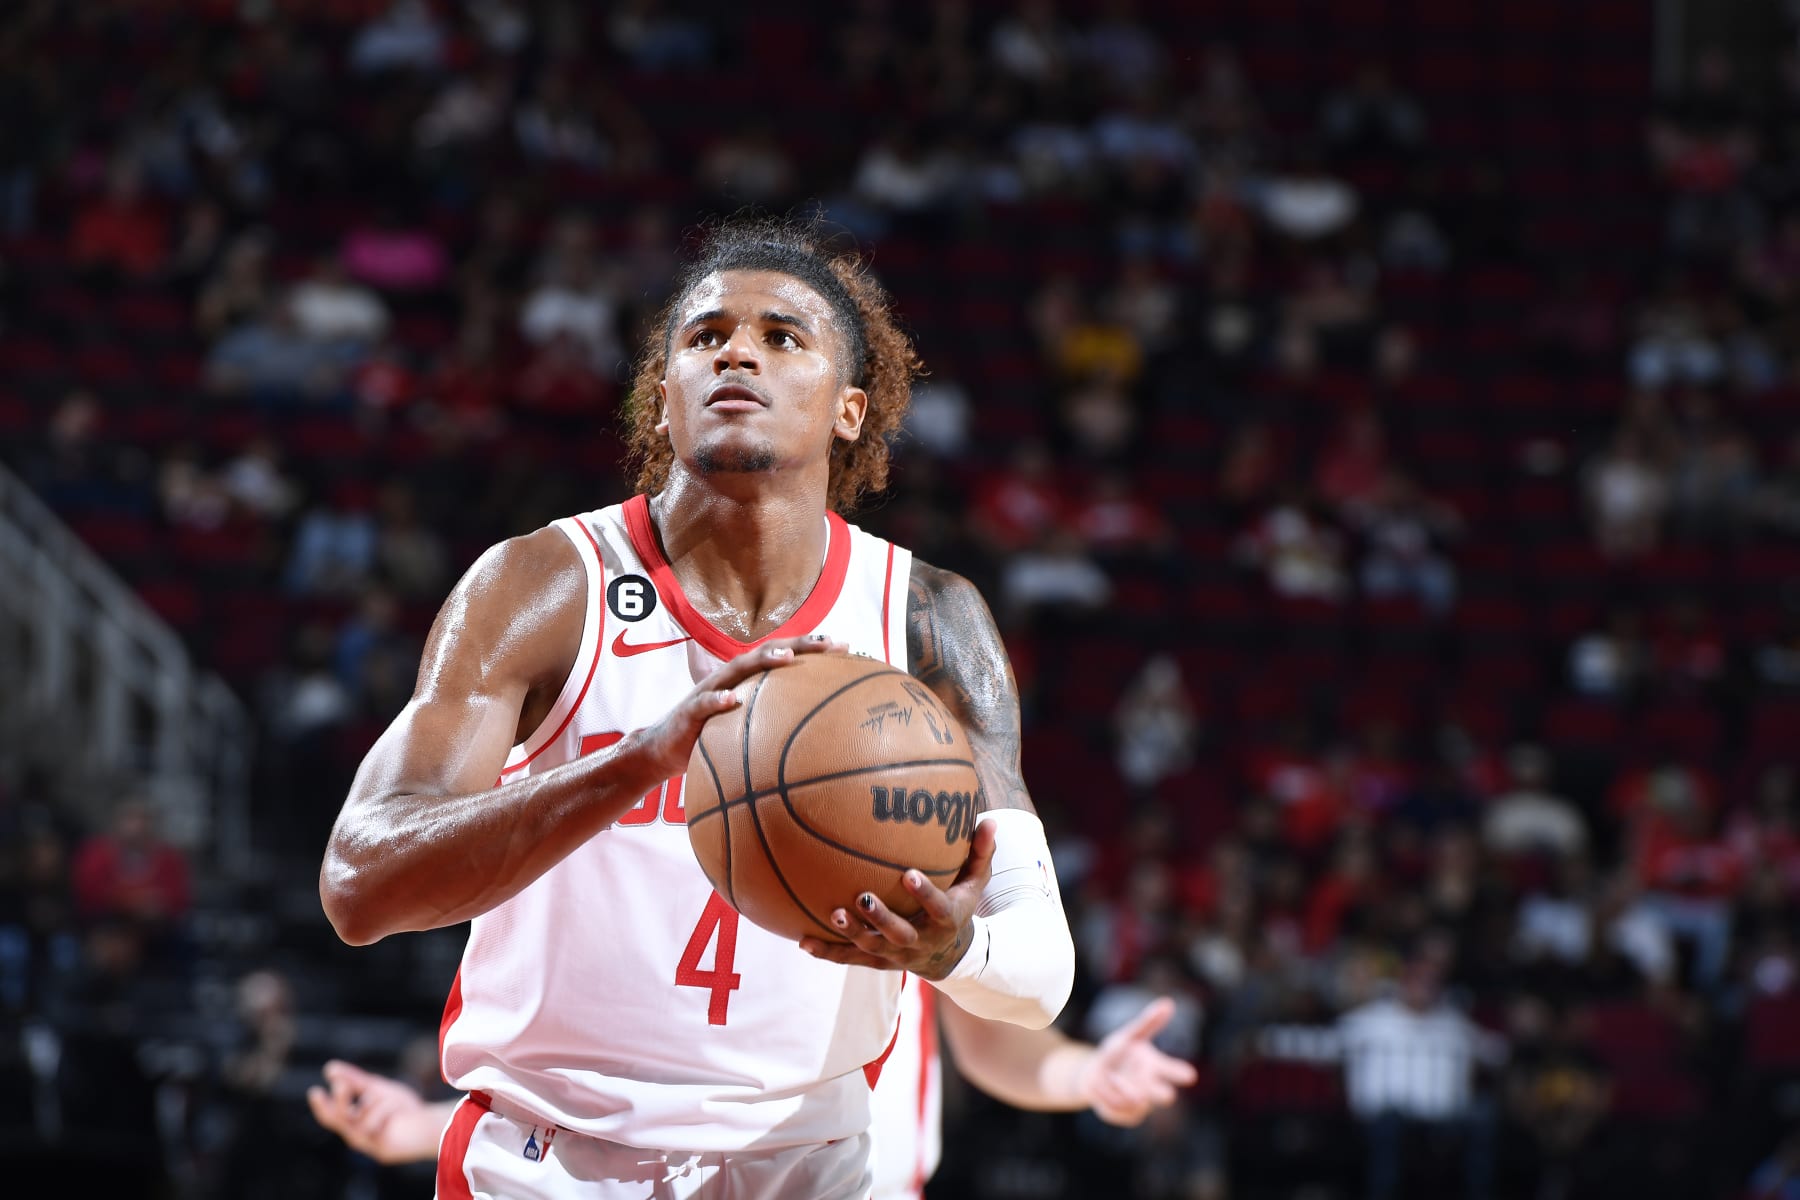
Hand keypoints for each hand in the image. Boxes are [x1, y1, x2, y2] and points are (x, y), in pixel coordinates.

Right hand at [306, 1060, 437, 1164]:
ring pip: (359, 1118)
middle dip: (339, 1101)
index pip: (331, 1115)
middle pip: (339, 1120)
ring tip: (389, 1097)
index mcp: (353, 1123)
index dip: (321, 1105)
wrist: (430, 1124)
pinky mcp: (380, 1150)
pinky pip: (375, 1125)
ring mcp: (368, 1144)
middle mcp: (356, 1136)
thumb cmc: (403, 1109)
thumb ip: (355, 1081)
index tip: (314, 1091)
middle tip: (341, 1084)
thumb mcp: (377, 1090)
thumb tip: (329, 1068)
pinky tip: (396, 1110)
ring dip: (374, 1101)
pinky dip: (385, 1110)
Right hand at [629, 635, 846, 779]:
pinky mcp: (689, 711)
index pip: (783, 657)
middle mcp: (730, 678)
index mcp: (747, 681)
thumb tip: (816, 735)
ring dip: (762, 660)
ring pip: (738, 668)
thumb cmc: (710, 737)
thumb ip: (774, 723)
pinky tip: (733, 700)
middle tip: (828, 643)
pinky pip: (704, 703)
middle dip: (798, 645)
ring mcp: (709, 691)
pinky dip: (718, 700)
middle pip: (767, 653)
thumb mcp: (747, 729)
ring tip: (786, 657)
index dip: (812, 649)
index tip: (845, 646)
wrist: (662, 751)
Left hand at [799, 818, 996, 979]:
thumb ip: (980, 853)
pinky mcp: (876, 960)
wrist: (947, 955)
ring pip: (871, 946)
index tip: (909, 873)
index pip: (937, 907)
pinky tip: (803, 941)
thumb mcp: (975, 883)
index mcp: (944, 920)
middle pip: (899, 933)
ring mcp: (895, 953)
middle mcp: (919, 941)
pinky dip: (827, 952)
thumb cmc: (958, 907)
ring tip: (833, 913)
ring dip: (851, 932)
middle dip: (881, 918)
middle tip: (862, 896)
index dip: (924, 893)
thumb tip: (988, 818)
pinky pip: (849, 958)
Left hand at [1078, 997, 1199, 1126]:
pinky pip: (1117, 1107)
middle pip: (1163, 1095)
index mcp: (1155, 1066)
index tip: (1190, 1075)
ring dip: (1120, 1086)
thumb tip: (1168, 1003)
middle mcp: (1152, 1086)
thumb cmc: (1117, 1053)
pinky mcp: (1127, 1115)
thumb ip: (1148, 1022)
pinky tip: (1104, 1088)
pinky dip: (1106, 1095)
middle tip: (1167, 1095)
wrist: (1094, 1075)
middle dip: (1162, 1094)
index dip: (1180, 1073)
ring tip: (1112, 1076)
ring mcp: (1141, 1103)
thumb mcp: (1129, 1035)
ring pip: (1133, 1100)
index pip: (1172, 1070)